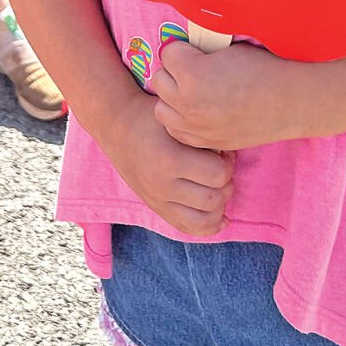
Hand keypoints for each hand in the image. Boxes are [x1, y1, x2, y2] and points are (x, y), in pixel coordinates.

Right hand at [97, 87, 234, 236]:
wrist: (117, 126)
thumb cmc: (151, 116)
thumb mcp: (176, 119)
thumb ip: (202, 136)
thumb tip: (229, 157)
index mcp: (168, 160)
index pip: (218, 174)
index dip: (228, 163)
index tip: (223, 153)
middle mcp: (162, 185)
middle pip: (213, 199)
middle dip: (226, 184)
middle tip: (221, 168)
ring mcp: (158, 201)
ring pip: (204, 220)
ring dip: (220, 205)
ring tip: (218, 187)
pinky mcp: (157, 208)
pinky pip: (188, 228)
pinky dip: (209, 226)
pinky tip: (220, 215)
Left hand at [150, 41, 309, 152]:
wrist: (290, 102)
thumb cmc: (263, 69)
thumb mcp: (227, 50)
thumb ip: (199, 52)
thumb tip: (180, 51)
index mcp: (194, 74)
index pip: (168, 53)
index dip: (183, 49)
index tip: (198, 51)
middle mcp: (188, 103)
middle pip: (159, 80)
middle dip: (174, 73)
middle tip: (196, 70)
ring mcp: (195, 126)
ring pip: (161, 108)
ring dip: (172, 98)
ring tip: (193, 91)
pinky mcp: (204, 142)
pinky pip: (175, 129)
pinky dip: (181, 120)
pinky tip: (198, 111)